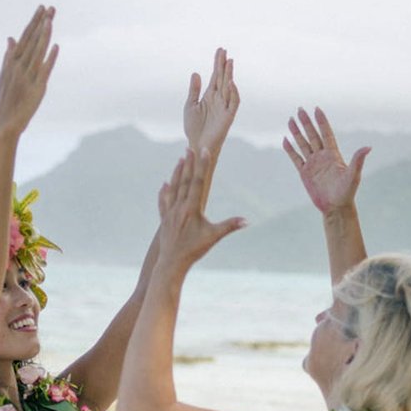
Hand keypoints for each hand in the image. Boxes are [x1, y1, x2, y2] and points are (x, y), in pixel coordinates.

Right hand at [0, 6, 58, 135]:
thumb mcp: (5, 74)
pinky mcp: (36, 88)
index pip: (25, 37)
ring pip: (37, 51)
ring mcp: (27, 77)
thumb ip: (9, 55)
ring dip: (44, 35)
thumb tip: (11, 37)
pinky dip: (49, 58)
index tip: (41, 9)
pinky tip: (55, 46)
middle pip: (32, 41)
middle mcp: (19, 67)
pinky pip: (44, 70)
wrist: (4, 122)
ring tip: (51, 20)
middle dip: (41, 24)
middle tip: (50, 8)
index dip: (34, 23)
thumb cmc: (6, 98)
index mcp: (12, 62)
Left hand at [156, 149, 245, 272]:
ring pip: (174, 188)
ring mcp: (170, 212)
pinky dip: (164, 192)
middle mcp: (179, 207)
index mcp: (192, 208)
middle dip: (188, 163)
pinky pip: (163, 201)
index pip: (198, 182)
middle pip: (185, 181)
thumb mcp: (214, 237)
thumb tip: (247, 221)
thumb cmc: (195, 250)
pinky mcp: (164, 219)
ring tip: (179, 159)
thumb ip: (230, 226)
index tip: (203, 150)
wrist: (172, 263)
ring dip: (177, 173)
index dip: (201, 165)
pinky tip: (165, 184)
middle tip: (189, 148)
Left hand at [183, 48, 239, 153]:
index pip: (215, 76)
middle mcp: (219, 99)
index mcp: (210, 95)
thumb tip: (196, 73)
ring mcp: (224, 107)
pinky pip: (233, 103)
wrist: (196, 145)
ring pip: (229, 88)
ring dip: (229, 75)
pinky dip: (233, 93)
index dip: (218, 63)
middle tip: (224, 51)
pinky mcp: (228, 117)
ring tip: (229, 62)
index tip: (220, 50)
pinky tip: (230, 83)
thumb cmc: (193, 128)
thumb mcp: (190, 106)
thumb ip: (194, 90)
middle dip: (224, 65)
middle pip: (223, 78)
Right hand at [283, 107, 369, 213]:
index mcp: (334, 154)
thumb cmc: (347, 192)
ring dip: (297, 132)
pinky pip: (296, 159)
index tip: (317, 109)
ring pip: (303, 144)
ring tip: (290, 120)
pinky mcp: (305, 173)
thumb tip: (368, 147)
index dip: (322, 121)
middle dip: (306, 123)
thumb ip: (358, 160)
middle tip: (300, 109)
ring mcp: (313, 164)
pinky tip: (285, 140)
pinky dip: (290, 150)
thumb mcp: (353, 175)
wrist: (336, 207)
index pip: (326, 133)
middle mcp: (322, 156)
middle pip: (313, 135)